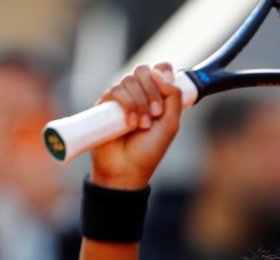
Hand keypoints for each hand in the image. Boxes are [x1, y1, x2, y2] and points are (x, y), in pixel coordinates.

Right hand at [90, 63, 182, 190]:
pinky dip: (127, 104)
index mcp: (156, 97)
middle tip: (156, 114)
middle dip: (152, 90)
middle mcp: (138, 95)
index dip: (162, 70)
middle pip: (143, 70)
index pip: (158, 69)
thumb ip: (174, 97)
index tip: (166, 84)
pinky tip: (130, 123)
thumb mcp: (170, 125)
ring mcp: (121, 99)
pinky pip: (115, 91)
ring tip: (142, 125)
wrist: (126, 169)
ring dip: (140, 102)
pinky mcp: (105, 105)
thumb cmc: (149, 151)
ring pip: (129, 80)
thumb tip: (160, 72)